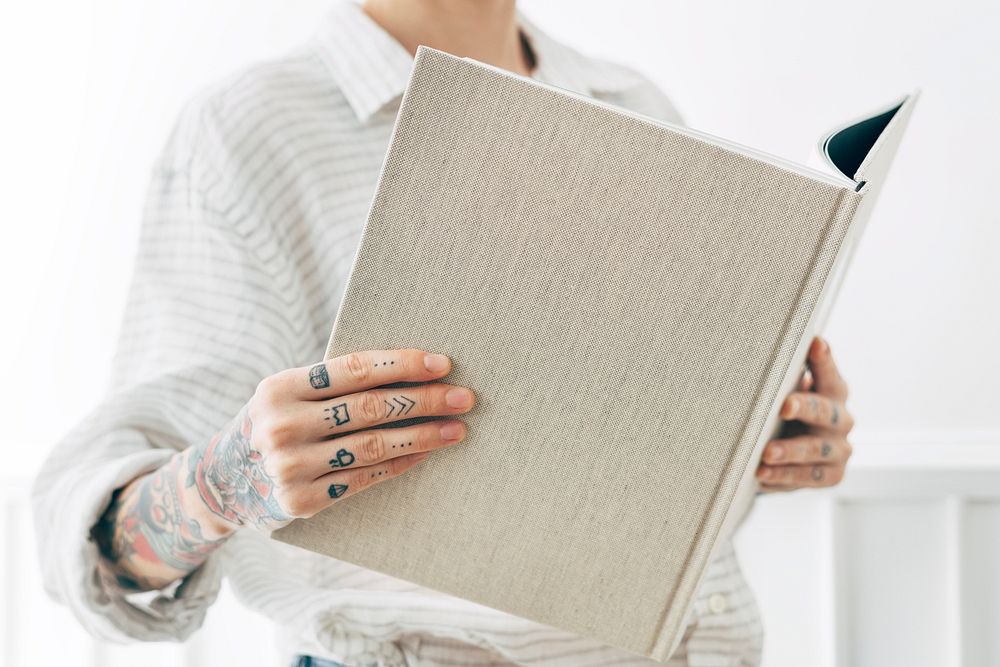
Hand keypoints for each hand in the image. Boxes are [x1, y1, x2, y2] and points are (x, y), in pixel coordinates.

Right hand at [189, 348, 475, 535]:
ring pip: (374, 445)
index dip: (403, 364)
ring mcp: (291, 467)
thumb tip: (413, 368)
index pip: (354, 369)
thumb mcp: (288, 394)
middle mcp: (282, 426)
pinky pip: (365, 478)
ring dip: (424, 436)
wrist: (224, 481)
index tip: (443, 363)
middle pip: (370, 407)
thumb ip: (333, 383)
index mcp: (280, 388)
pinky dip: (400, 463)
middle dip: (425, 400)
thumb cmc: (276, 423)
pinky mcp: (302, 502)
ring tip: (457, 428)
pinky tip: (426, 453)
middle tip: (464, 397)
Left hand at [755, 336, 853, 491]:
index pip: (829, 373)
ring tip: (767, 453)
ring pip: (817, 448)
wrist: (789, 457)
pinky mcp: (831, 475)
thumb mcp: (783, 395)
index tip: (815, 343)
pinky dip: (785, 476)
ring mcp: (840, 449)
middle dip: (805, 407)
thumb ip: (779, 382)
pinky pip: (809, 476)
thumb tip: (752, 358)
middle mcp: (841, 419)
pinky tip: (763, 473)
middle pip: (826, 411)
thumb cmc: (783, 414)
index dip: (823, 360)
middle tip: (784, 406)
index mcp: (832, 392)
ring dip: (791, 451)